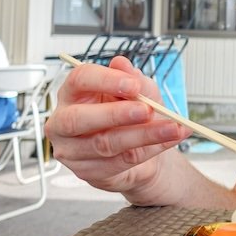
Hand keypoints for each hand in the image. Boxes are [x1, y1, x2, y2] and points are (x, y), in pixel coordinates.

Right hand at [45, 56, 189, 196]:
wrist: (141, 149)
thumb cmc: (132, 115)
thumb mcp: (140, 92)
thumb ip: (133, 80)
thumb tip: (122, 63)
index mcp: (72, 93)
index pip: (79, 80)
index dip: (105, 80)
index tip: (133, 84)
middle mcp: (63, 122)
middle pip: (79, 118)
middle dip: (116, 114)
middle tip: (147, 110)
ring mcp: (72, 150)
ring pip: (105, 144)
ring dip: (144, 135)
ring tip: (172, 127)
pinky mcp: (87, 172)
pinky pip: (120, 162)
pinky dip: (150, 150)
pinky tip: (169, 140)